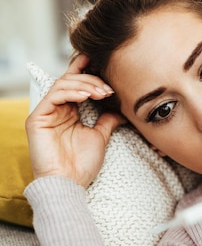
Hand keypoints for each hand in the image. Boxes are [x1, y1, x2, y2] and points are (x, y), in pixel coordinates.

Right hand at [25, 55, 123, 187]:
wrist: (69, 183)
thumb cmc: (82, 164)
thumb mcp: (100, 137)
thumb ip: (106, 121)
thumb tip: (120, 109)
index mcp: (69, 112)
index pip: (76, 84)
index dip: (86, 70)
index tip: (102, 62)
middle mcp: (56, 110)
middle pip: (71, 81)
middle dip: (92, 81)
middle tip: (109, 89)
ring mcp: (46, 113)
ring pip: (62, 84)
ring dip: (85, 85)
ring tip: (102, 93)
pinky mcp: (37, 118)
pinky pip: (54, 96)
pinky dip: (72, 92)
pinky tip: (87, 96)